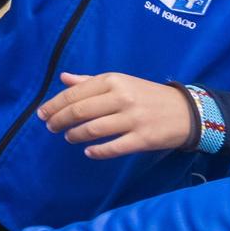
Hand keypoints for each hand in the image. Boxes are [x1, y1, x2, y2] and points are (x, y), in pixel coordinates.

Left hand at [37, 71, 197, 157]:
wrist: (188, 112)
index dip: (54, 105)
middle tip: (49, 127)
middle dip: (59, 120)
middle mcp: (122, 97)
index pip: (74, 93)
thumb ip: (90, 81)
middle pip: (80, 111)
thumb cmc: (147, 95)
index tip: (42, 113)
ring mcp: (133, 118)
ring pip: (93, 129)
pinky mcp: (143, 138)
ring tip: (68, 137)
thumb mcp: (120, 82)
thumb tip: (63, 78)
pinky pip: (114, 147)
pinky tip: (88, 152)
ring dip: (75, 135)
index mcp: (113, 81)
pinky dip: (97, 151)